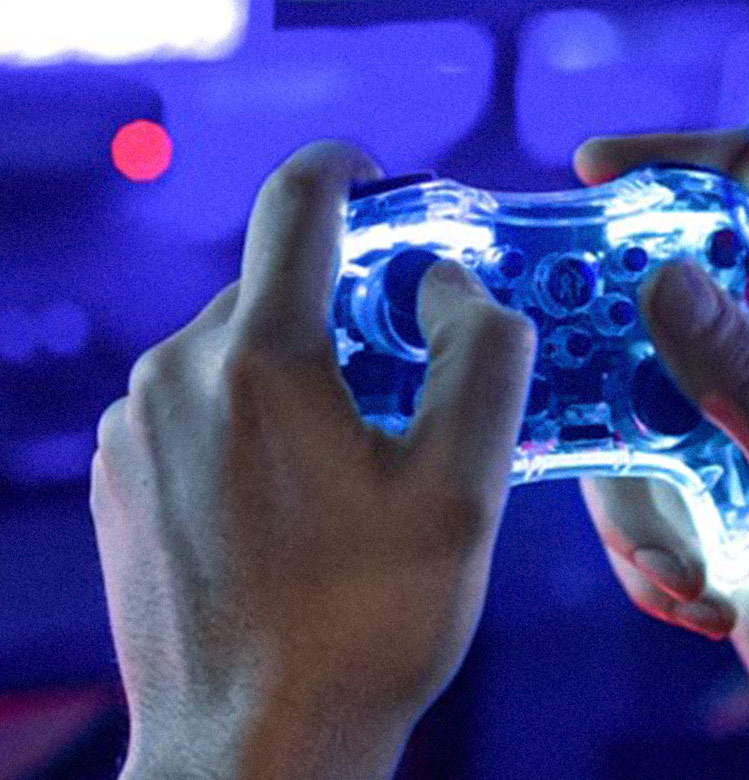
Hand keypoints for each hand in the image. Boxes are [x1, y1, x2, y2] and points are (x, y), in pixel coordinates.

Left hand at [91, 142, 535, 779]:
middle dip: (346, 311)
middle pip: (276, 288)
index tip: (379, 177)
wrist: (252, 748)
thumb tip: (450, 286)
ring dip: (301, 375)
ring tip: (351, 469)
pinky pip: (198, 405)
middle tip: (406, 383)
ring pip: (237, 350)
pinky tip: (291, 503)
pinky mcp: (121, 472)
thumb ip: (482, 356)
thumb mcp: (466, 488)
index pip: (299, 204)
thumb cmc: (367, 625)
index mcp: (261, 361)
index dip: (347, 171)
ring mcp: (135, 425)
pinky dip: (253, 419)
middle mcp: (177, 374)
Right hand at [575, 131, 748, 778]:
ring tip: (686, 573)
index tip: (595, 168)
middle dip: (615, 347)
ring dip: (638, 501)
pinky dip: (647, 544)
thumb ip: (744, 378)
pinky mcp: (714, 478)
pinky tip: (695, 598)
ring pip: (637, 405)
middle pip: (679, 292)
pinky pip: (638, 478)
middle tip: (570, 384)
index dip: (687, 158)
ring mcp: (748, 417)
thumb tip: (661, 277)